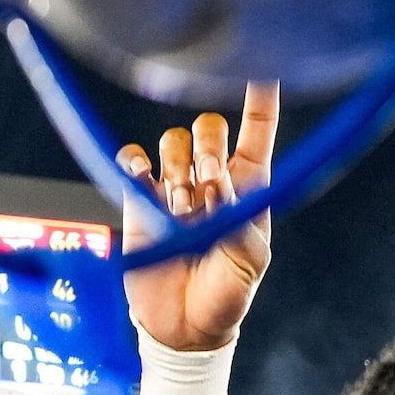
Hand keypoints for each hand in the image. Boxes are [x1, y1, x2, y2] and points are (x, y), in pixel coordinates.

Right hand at [119, 84, 277, 353]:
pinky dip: (136, 163)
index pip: (257, 127)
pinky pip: (134, 164)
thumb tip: (216, 182)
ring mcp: (173, 190)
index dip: (260, 95)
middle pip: (208, 127)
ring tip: (179, 208)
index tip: (261, 67)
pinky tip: (143, 178)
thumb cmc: (227, 294)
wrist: (183, 328)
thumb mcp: (250, 260)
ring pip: (172, 142)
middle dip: (208, 145)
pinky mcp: (139, 206)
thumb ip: (239, 217)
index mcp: (248, 185)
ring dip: (176, 167)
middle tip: (206, 185)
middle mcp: (211, 180)